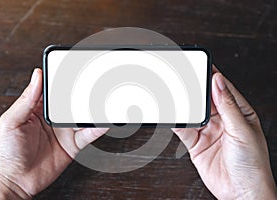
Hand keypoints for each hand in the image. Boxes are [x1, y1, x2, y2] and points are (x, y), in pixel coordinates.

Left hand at [0, 68, 107, 198]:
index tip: (75, 70)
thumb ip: (26, 100)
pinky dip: (98, 128)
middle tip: (95, 84)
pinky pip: (89, 134)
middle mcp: (54, 118)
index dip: (64, 80)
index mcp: (37, 108)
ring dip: (94, 110)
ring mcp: (65, 131)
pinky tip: (105, 121)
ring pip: (83, 117)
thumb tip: (36, 76)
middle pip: (73, 102)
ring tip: (104, 101)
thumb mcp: (11, 122)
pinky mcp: (73, 145)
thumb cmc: (8, 153)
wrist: (17, 181)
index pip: (54, 90)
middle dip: (84, 93)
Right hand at [173, 66, 276, 198]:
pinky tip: (172, 115)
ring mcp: (208, 131)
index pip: (223, 89)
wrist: (241, 193)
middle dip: (194, 89)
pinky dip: (177, 121)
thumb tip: (218, 81)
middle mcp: (223, 120)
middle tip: (182, 78)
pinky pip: (183, 128)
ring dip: (184, 104)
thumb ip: (228, 105)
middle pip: (205, 99)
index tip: (200, 66)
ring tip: (174, 94)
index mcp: (239, 113)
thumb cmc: (252, 165)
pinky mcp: (196, 143)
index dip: (212, 77)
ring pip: (192, 112)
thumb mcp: (242, 130)